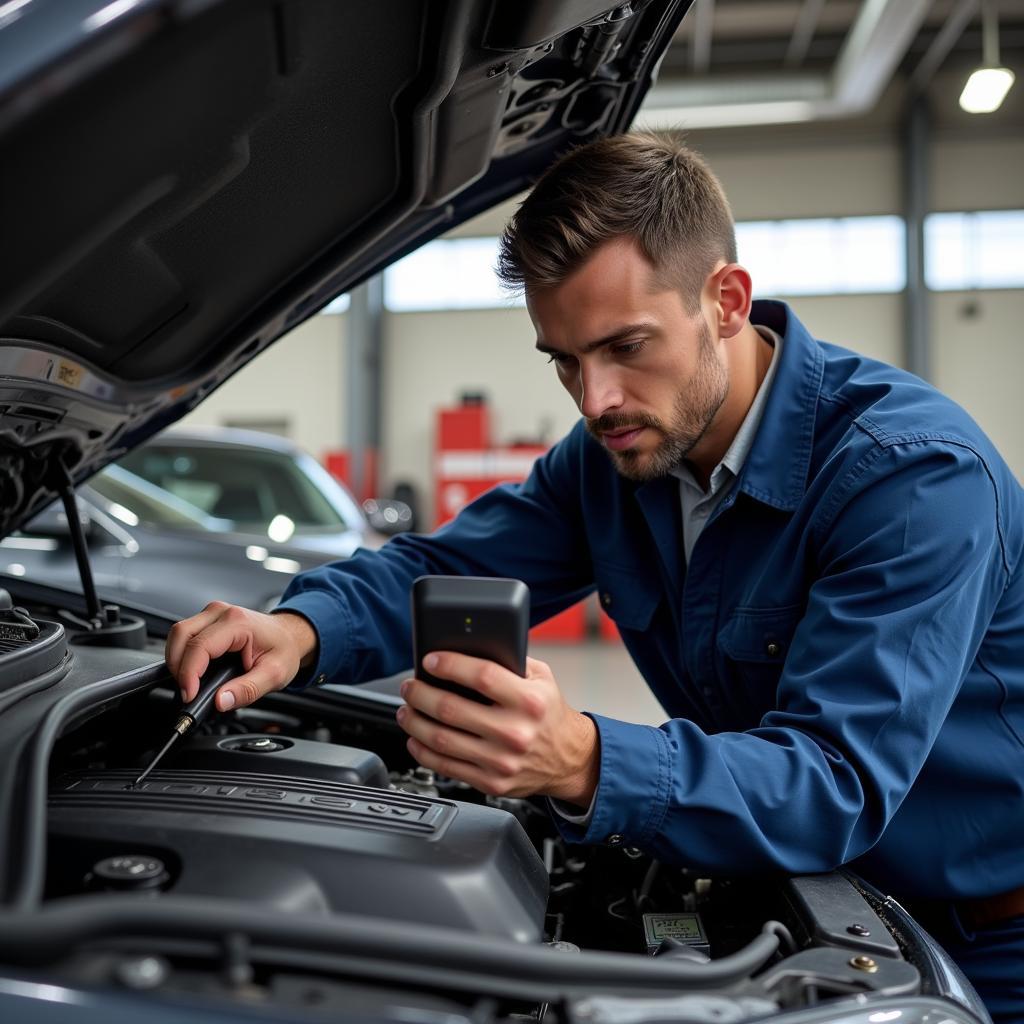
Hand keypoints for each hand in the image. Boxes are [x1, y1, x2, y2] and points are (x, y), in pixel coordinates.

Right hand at [165, 602, 317, 710]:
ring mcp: (213, 613)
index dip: (189, 673)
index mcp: (238, 622)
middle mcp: (222, 612)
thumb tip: (220, 701)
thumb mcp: (274, 675)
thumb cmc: (284, 650)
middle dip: (178, 666)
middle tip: (187, 692)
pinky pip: (185, 635)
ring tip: (189, 683)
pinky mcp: (208, 620)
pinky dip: (183, 655)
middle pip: (181, 634)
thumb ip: (247, 690)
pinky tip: (193, 671)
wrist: (290, 636)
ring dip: (177, 660)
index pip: (200, 646)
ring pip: (179, 633)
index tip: (189, 695)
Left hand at [396, 653, 598, 804]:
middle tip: (411, 686)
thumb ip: (509, 661)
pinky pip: (446, 766)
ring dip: (415, 722)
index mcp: (529, 701)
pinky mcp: (491, 782)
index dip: (449, 665)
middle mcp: (515, 732)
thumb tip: (466, 648)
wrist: (569, 759)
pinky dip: (423, 751)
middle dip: (421, 694)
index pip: (481, 676)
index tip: (430, 661)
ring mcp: (501, 761)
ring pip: (442, 739)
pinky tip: (416, 738)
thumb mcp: (541, 679)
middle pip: (452, 709)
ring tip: (407, 709)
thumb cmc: (549, 714)